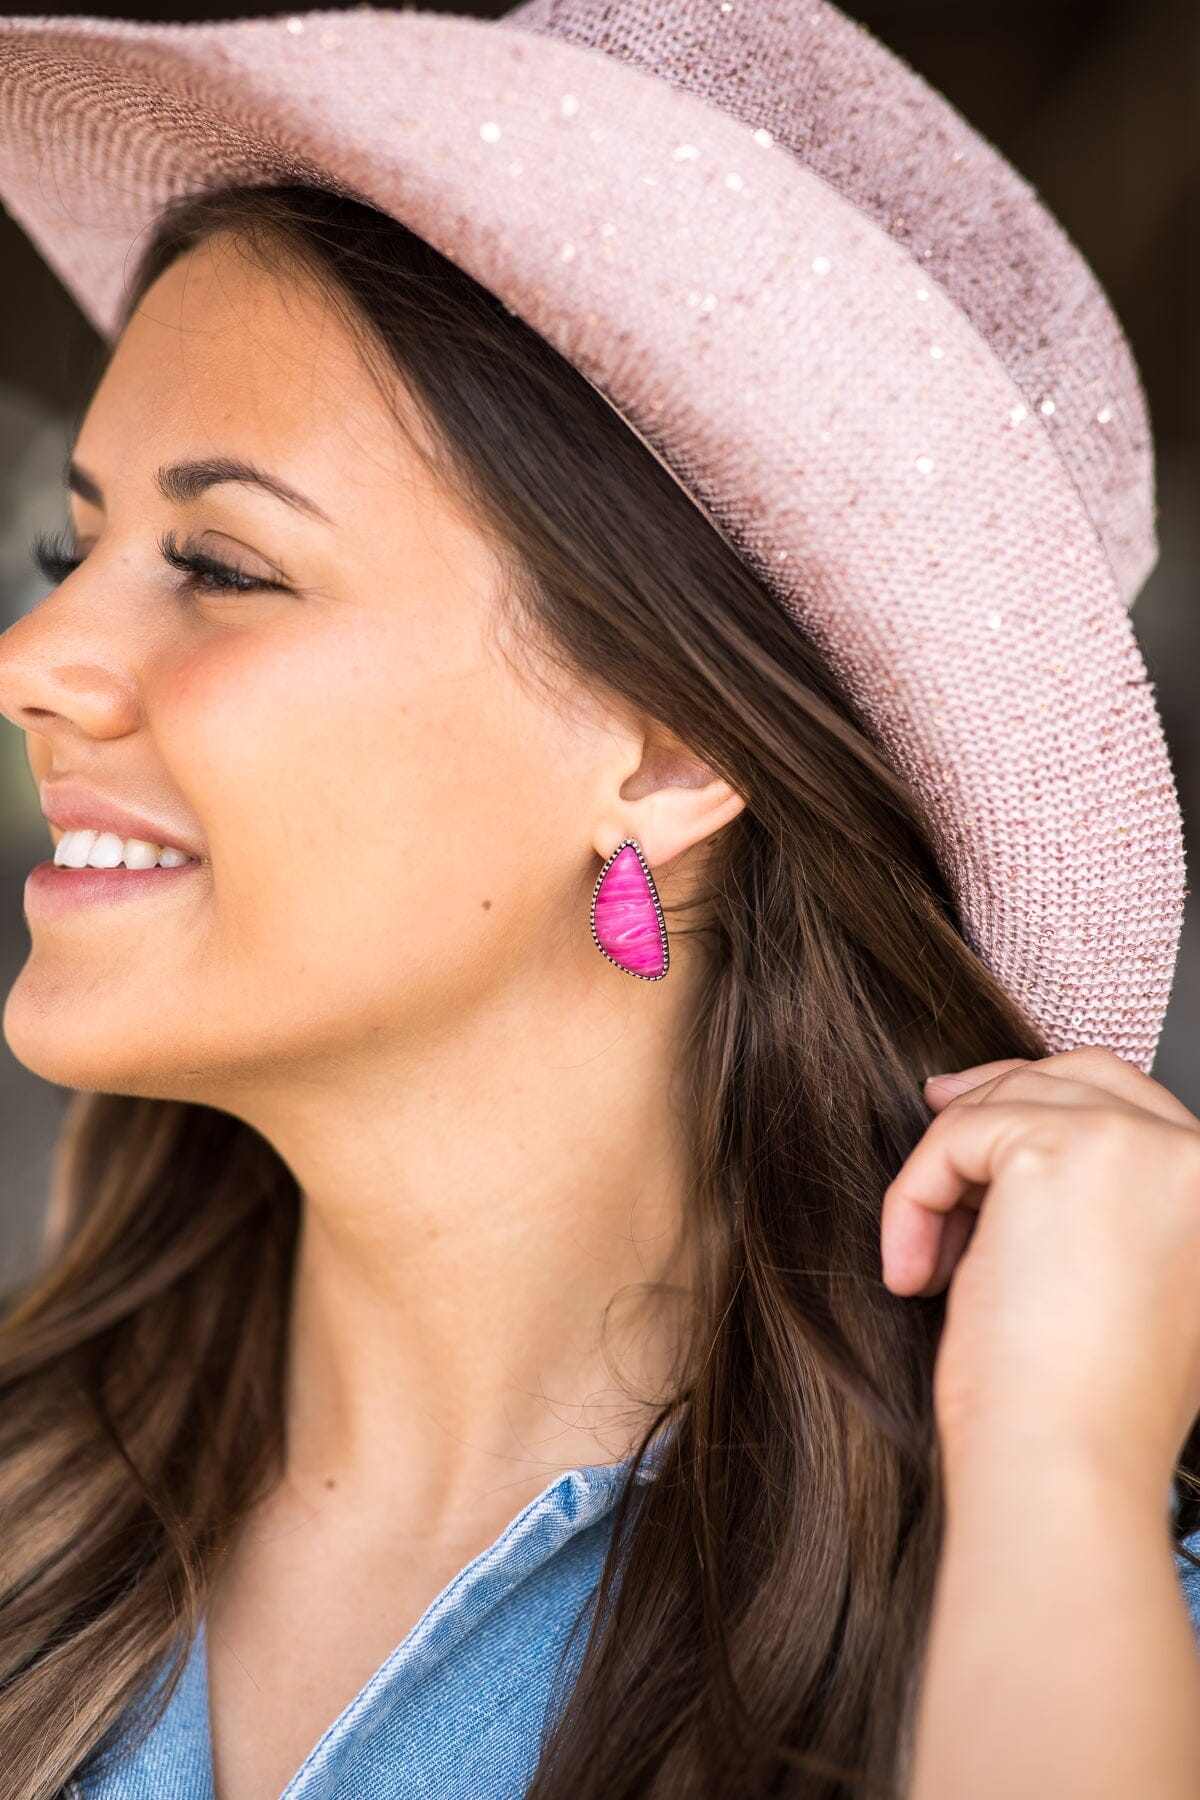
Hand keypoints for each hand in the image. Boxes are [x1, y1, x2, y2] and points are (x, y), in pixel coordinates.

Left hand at [879, 1047, 1199, 1494]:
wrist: (1066, 1467)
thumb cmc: (1088, 1411)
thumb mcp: (1125, 1289)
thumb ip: (1108, 1211)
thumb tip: (1026, 1152)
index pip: (1133, 1106)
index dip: (1048, 1109)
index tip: (978, 1122)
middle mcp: (1198, 1158)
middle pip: (1079, 1077)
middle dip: (998, 1100)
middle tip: (936, 1123)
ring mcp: (1136, 1145)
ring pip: (1008, 1102)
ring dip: (948, 1174)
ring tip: (925, 1261)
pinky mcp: (1059, 1150)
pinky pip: (956, 1137)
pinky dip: (914, 1198)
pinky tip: (913, 1272)